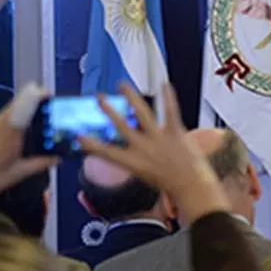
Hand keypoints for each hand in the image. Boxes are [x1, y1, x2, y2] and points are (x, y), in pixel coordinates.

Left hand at [0, 93, 57, 207]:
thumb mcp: (19, 174)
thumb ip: (40, 163)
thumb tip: (57, 158)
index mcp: (7, 139)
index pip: (21, 111)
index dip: (33, 99)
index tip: (45, 93)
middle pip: (13, 107)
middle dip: (29, 99)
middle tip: (45, 98)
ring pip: (5, 113)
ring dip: (20, 107)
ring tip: (35, 111)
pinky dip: (11, 118)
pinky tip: (18, 128)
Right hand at [78, 83, 228, 225]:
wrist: (192, 186)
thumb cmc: (172, 185)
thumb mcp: (145, 176)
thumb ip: (137, 161)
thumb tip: (132, 150)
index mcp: (132, 162)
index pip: (106, 152)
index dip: (91, 144)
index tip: (79, 136)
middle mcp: (142, 147)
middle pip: (121, 124)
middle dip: (108, 109)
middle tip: (99, 98)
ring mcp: (158, 138)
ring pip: (141, 112)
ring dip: (130, 96)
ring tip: (122, 85)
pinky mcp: (175, 132)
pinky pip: (170, 110)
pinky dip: (168, 96)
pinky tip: (165, 84)